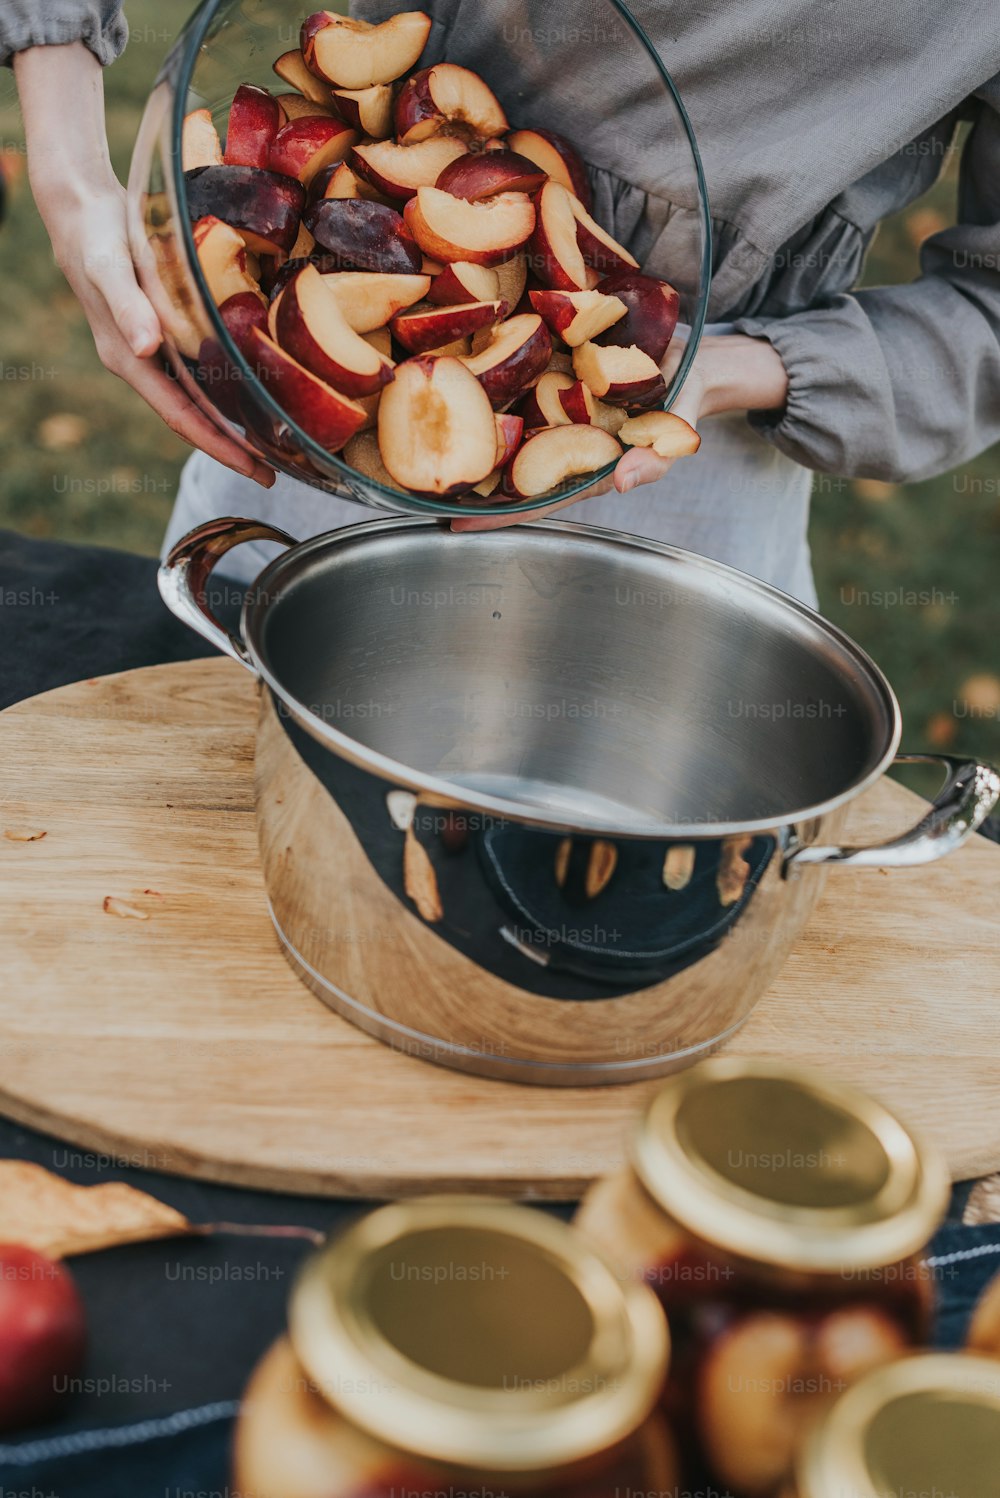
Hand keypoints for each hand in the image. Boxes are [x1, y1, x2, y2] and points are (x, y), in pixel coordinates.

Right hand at [14, 44, 274, 487]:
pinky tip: (250, 394)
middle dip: (231, 450)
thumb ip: (127, 305)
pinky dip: (224, 392)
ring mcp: (150, 352)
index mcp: (129, 359)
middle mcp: (141, 363)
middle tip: (273, 475)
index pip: (181, 418)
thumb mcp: (110, 266)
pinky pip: (196, 375)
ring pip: (195, 401)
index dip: (218, 447)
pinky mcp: (161, 332)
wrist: (80, 209)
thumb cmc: (96, 235)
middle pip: (191, 420)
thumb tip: (147, 348)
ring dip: (230, 426)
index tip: (254, 470)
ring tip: (269, 446)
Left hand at [449, 333, 788, 532]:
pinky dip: (486, 374)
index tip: (457, 526)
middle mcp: (558, 437)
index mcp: (581, 463)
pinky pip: (515, 373)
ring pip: (503, 422)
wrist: (690, 354)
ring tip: (418, 437)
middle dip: (467, 477)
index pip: (533, 496)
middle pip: (506, 464)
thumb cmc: (681, 403)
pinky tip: (451, 372)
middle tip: (417, 486)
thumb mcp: (674, 435)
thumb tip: (623, 483)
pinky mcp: (551, 364)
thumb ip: (654, 460)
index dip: (498, 514)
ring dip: (466, 428)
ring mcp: (552, 404)